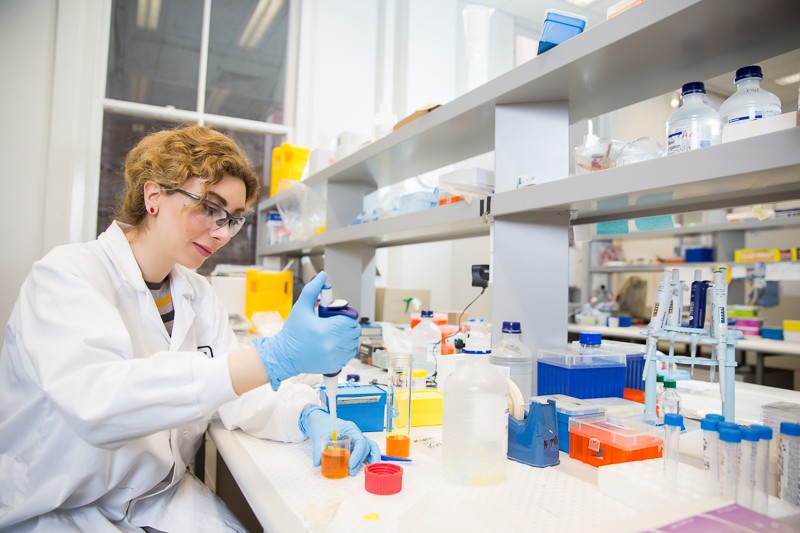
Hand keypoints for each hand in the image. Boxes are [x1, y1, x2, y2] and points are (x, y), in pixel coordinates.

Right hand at [253, 272, 359, 389]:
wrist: (284, 355)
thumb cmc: (292, 332)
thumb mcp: (301, 307)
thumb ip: (312, 289)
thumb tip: (322, 275)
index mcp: (326, 330)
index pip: (350, 321)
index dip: (347, 317)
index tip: (339, 316)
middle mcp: (332, 345)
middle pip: (354, 332)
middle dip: (348, 326)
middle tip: (338, 323)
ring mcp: (334, 357)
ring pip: (353, 344)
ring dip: (349, 337)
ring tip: (336, 333)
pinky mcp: (334, 366)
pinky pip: (349, 355)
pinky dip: (346, 348)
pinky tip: (334, 343)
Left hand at [299, 405, 379, 475]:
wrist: (317, 420)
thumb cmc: (320, 423)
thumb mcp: (318, 435)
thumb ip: (318, 449)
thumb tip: (318, 463)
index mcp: (350, 428)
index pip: (360, 441)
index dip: (357, 455)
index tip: (350, 465)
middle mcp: (355, 433)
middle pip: (365, 447)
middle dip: (359, 461)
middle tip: (351, 472)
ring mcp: (354, 439)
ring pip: (367, 449)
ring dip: (366, 461)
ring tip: (360, 472)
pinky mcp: (351, 445)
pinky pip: (362, 452)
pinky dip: (366, 459)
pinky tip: (365, 467)